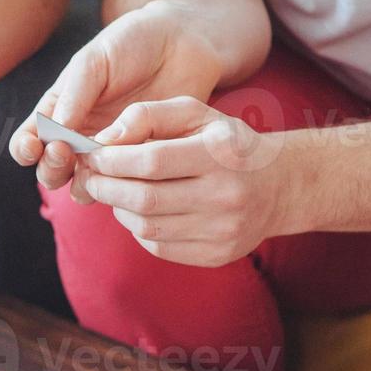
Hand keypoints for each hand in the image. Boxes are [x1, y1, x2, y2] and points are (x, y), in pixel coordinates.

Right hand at [10, 1, 222, 190]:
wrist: (182, 42)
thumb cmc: (132, 43)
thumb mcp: (94, 60)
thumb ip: (73, 96)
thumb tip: (53, 134)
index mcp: (58, 112)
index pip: (28, 141)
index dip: (25, 150)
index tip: (34, 147)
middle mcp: (78, 138)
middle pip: (50, 171)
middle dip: (51, 168)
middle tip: (65, 152)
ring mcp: (109, 152)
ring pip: (82, 185)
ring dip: (81, 182)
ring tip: (96, 164)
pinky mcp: (139, 160)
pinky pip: (122, 184)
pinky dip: (119, 183)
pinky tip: (127, 167)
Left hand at [68, 97, 290, 266]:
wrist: (279, 186)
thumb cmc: (227, 144)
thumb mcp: (196, 114)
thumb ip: (148, 115)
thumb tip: (104, 139)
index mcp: (220, 154)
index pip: (151, 161)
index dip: (112, 161)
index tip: (92, 156)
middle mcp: (225, 195)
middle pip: (144, 199)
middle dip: (106, 188)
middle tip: (90, 178)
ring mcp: (222, 231)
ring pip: (146, 226)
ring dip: (119, 209)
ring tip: (116, 192)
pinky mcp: (215, 255)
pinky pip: (158, 246)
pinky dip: (139, 228)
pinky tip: (141, 211)